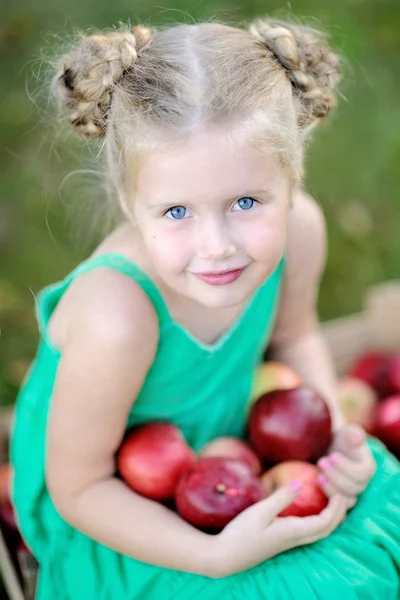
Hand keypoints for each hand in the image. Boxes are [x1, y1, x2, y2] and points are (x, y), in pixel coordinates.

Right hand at [211, 482, 347, 577]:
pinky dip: (318, 519)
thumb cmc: (240, 534)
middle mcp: (295, 539)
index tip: (338, 489)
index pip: (325, 522)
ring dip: (330, 517)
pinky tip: (311, 508)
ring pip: (319, 532)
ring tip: (332, 498)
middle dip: (339, 512)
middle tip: (342, 491)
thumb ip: (281, 498)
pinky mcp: (281, 541)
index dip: (336, 507)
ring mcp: (288, 542)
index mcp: (293, 532)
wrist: (224, 557)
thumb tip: (300, 482)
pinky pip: (308, 531)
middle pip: (327, 529)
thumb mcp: (259, 511)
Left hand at [317, 424, 376, 508]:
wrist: (329, 447)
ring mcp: (351, 492)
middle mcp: (362, 483)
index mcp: (367, 467)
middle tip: (321, 461)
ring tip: (319, 473)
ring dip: (330, 487)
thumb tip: (357, 438)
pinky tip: (318, 481)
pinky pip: (337, 506)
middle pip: (353, 488)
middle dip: (336, 476)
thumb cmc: (339, 438)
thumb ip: (353, 433)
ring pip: (346, 500)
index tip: (332, 456)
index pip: (363, 474)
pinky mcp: (339, 498)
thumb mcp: (346, 432)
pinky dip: (328, 496)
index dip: (347, 467)